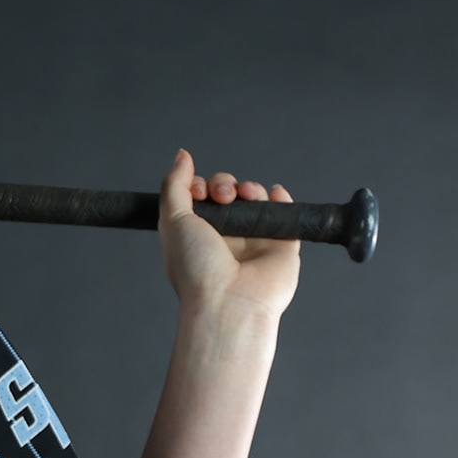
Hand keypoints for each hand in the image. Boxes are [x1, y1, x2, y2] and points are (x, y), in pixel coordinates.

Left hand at [157, 149, 300, 320]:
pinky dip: (281, 198)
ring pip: (256, 199)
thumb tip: (182, 155)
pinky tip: (274, 193)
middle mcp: (226, 236)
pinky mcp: (282, 245)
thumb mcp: (172, 220)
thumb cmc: (196, 268)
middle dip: (225, 184)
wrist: (229, 302)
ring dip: (251, 188)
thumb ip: (175, 185)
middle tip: (221, 196)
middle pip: (229, 193)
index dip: (201, 184)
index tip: (198, 190)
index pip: (202, 196)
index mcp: (198, 233)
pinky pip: (285, 213)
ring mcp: (255, 240)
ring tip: (244, 195)